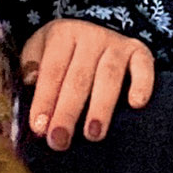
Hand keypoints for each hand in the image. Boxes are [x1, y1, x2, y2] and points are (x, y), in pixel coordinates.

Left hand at [20, 19, 154, 149]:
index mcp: (62, 34)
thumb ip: (30, 66)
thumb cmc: (62, 52)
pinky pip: (144, 67)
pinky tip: (136, 104)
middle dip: (68, 112)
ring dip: (101, 107)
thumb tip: (29, 82)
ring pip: (109, 77)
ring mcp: (117, 44)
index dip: (45, 100)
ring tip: (93, 134)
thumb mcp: (39, 49)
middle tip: (60, 141)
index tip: (39, 128)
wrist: (94, 31)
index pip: (52, 71)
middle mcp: (91, 36)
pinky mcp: (139, 51)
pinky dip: (142, 84)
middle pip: (78, 78)